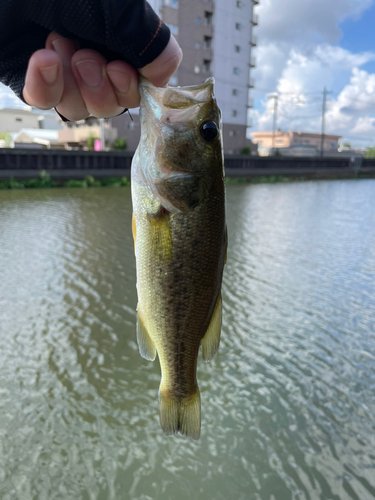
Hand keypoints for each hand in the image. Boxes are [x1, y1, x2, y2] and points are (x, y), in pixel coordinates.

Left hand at [23, 32, 181, 120]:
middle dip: (100, 88)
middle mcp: (95, 57)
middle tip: (85, 57)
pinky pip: (45, 100)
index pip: (140, 85)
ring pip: (79, 108)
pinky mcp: (33, 77)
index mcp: (120, 41)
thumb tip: (162, 78)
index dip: (131, 88)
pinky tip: (44, 59)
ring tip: (57, 41)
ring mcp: (63, 70)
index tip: (120, 70)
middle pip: (112, 104)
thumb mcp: (120, 10)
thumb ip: (149, 44)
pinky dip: (46, 85)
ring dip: (72, 82)